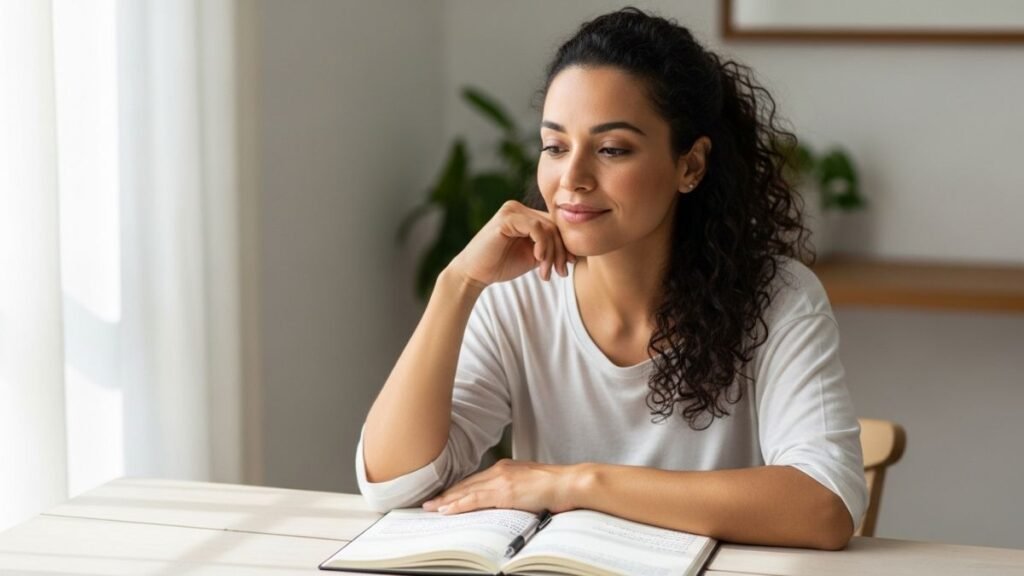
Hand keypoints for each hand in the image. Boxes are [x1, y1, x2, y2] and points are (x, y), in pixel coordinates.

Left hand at [422, 459, 581, 514]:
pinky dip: (457, 504)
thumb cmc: (557, 487)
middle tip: (429, 503)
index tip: (445, 495)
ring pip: (466, 491)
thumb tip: (508, 502)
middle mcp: (500, 470)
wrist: (570, 483)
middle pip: (466, 484)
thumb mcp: (531, 485)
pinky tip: (446, 509)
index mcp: (507, 468)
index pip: (476, 480)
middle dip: (447, 494)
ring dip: (446, 500)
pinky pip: (474, 499)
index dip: (459, 489)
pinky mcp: (503, 491)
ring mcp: (501, 479)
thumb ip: (516, 490)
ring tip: (431, 508)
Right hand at [447, 201, 575, 288]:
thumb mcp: (532, 257)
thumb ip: (550, 250)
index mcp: (525, 215)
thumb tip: (575, 253)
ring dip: (551, 253)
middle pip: (553, 226)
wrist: (475, 274)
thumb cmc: (501, 265)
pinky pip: (536, 227)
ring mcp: (512, 210)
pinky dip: (542, 245)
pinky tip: (538, 260)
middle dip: (559, 252)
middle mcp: (518, 208)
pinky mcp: (506, 217)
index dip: (564, 247)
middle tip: (559, 273)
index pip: (554, 226)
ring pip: (547, 227)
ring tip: (546, 273)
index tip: (565, 268)